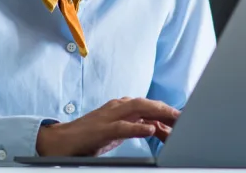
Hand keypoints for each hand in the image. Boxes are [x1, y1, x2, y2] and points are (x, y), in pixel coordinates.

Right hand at [36, 97, 179, 156]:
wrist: (60, 141)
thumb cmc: (88, 137)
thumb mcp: (116, 132)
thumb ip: (134, 128)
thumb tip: (155, 129)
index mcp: (121, 107)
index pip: (148, 106)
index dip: (166, 112)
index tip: (181, 119)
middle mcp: (117, 107)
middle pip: (147, 103)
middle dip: (167, 109)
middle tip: (184, 117)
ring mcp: (109, 116)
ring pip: (138, 109)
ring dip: (158, 113)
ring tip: (174, 118)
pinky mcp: (102, 129)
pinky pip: (123, 126)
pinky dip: (137, 127)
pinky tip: (150, 129)